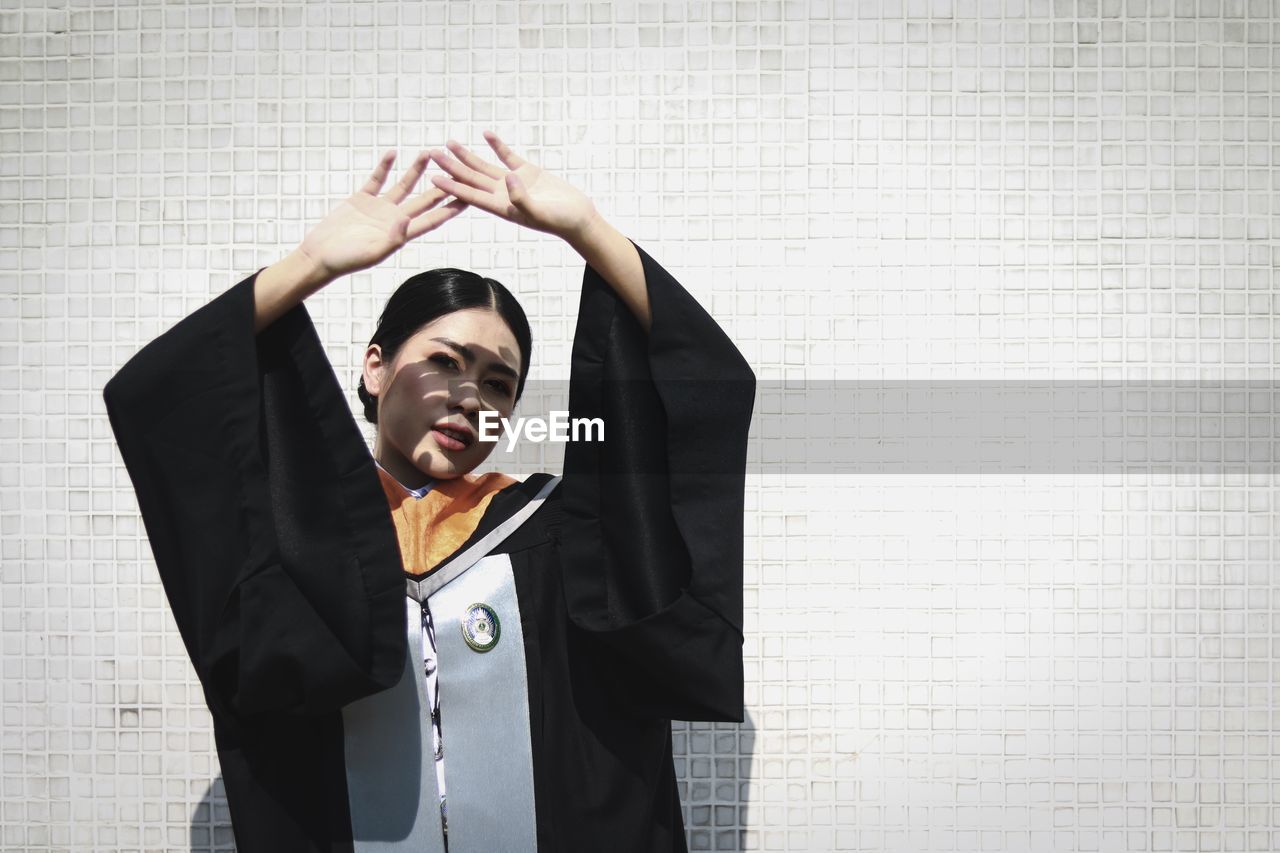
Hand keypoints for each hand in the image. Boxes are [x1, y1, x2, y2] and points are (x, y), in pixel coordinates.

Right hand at [295, 150, 468, 280]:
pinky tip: (392, 152)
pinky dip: (384, 166)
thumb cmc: (346, 260)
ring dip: (416, 170)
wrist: (320, 254)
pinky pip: (376, 179)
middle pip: (424, 199)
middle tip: (456, 169)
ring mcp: (379, 208)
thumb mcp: (372, 252)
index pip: (432, 219)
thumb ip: (392, 238)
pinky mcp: (362, 199)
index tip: (468, 198)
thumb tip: (407, 221)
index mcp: (401, 234)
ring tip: (429, 152)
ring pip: (403, 185)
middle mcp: (394, 219)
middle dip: (440, 185)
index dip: (449, 209)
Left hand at [427, 130, 599, 240]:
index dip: (452, 186)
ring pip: (484, 167)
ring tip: (449, 143)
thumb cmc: (560, 221)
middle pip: (471, 178)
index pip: (471, 195)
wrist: (579, 218)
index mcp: (502, 208)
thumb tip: (508, 178)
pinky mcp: (528, 172)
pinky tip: (486, 134)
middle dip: (451, 166)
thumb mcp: (540, 212)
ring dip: (467, 156)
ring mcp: (514, 183)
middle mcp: (503, 195)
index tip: (433, 178)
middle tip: (431, 154)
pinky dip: (497, 146)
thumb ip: (522, 198)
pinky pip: (508, 157)